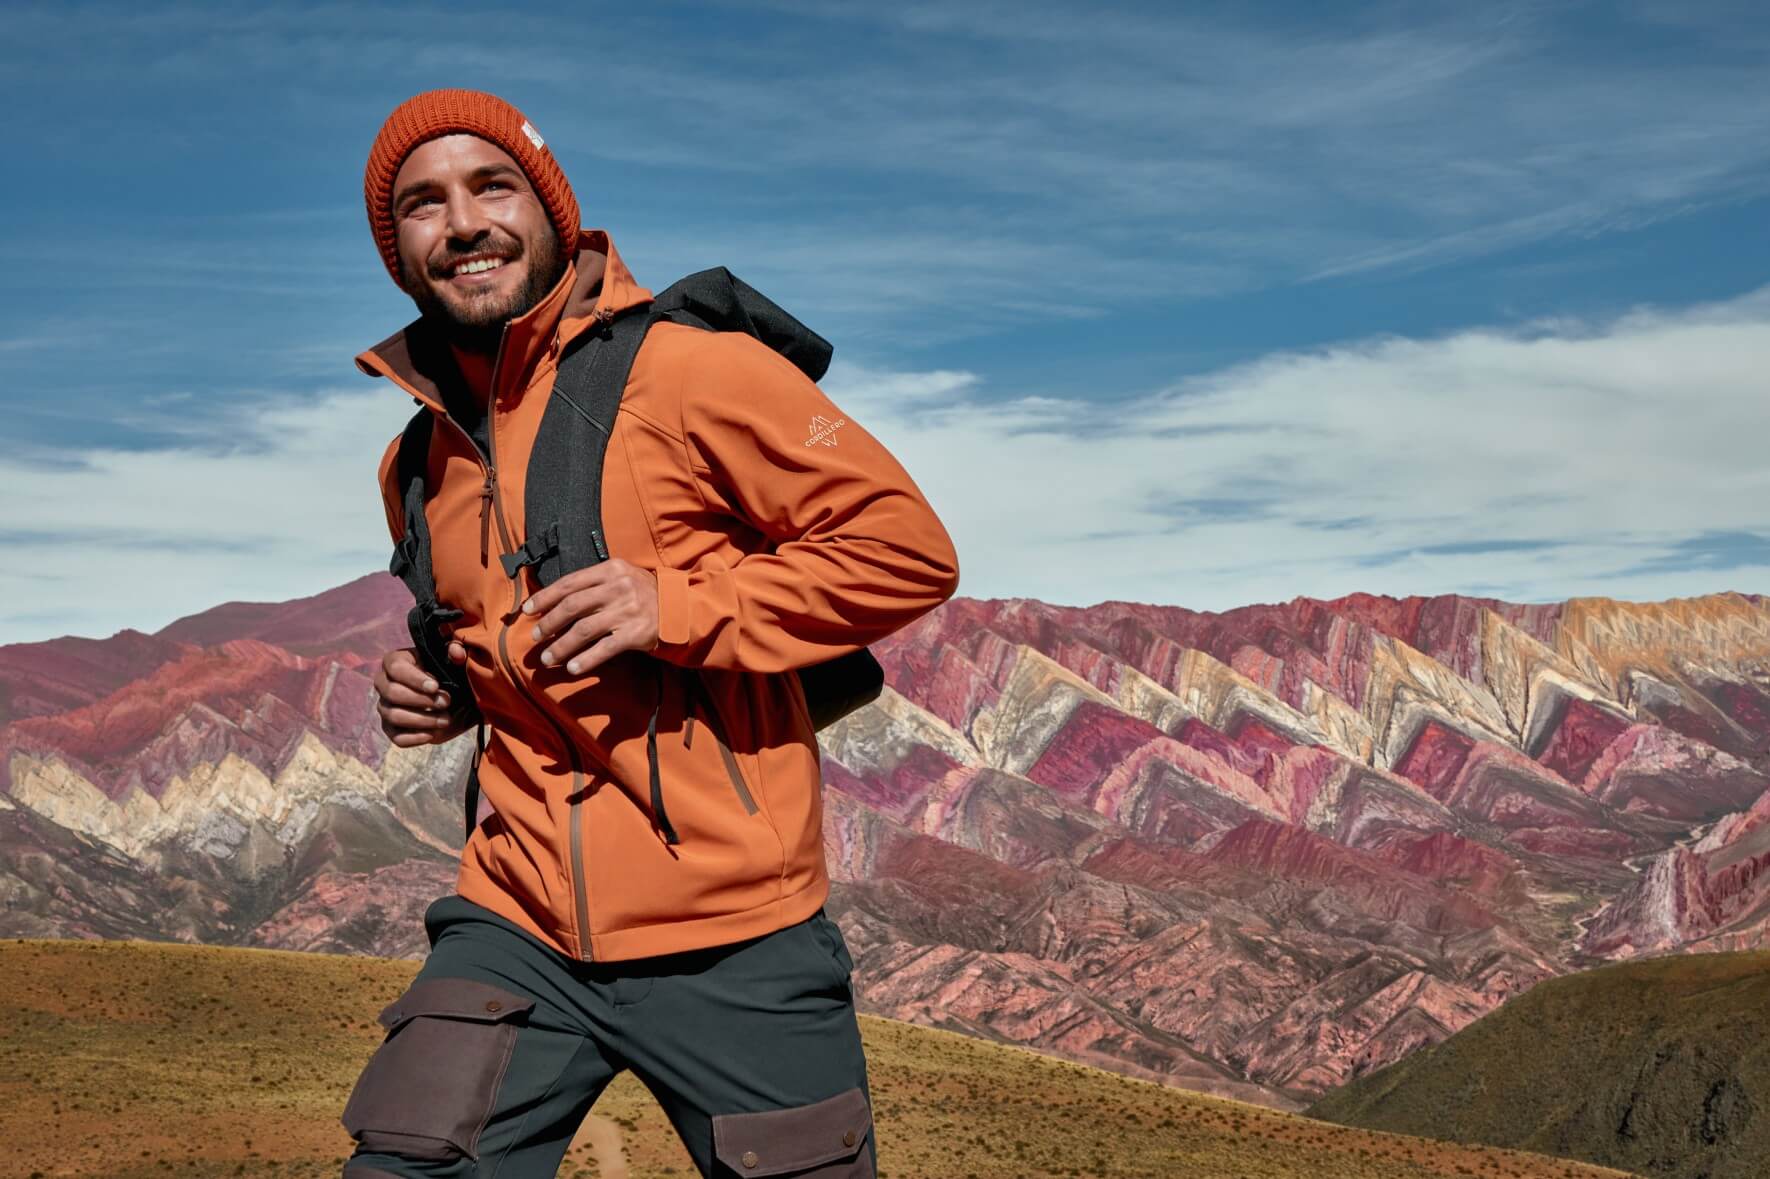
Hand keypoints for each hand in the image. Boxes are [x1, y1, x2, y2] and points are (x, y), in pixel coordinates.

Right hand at [375, 643, 473, 746]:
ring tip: (445, 719)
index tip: (435, 687)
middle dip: (421, 700)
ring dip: (422, 719)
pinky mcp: (393, 729)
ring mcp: (386, 707)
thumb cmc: (450, 672)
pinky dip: (414, 738)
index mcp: (396, 661)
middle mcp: (385, 684)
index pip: (395, 667)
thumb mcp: (456, 659)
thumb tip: (456, 652)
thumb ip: (457, 650)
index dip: (414, 678)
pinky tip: (432, 734)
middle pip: (392, 693)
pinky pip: (396, 737)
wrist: (457, 698)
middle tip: (446, 702)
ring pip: (393, 715)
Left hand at [520, 558, 658, 676]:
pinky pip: (604, 649)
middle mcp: (619, 588)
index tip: (527, 610)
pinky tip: (573, 668)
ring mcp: (628, 611)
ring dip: (562, 646)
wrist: (680, 610)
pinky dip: (586, 660)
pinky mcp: (637, 634)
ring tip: (548, 658)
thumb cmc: (644, 595)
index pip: (570, 582)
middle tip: (536, 637)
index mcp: (611, 570)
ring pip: (584, 630)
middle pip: (573, 606)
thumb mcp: (622, 578)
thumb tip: (554, 600)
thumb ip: (594, 583)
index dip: (545, 597)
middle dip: (549, 623)